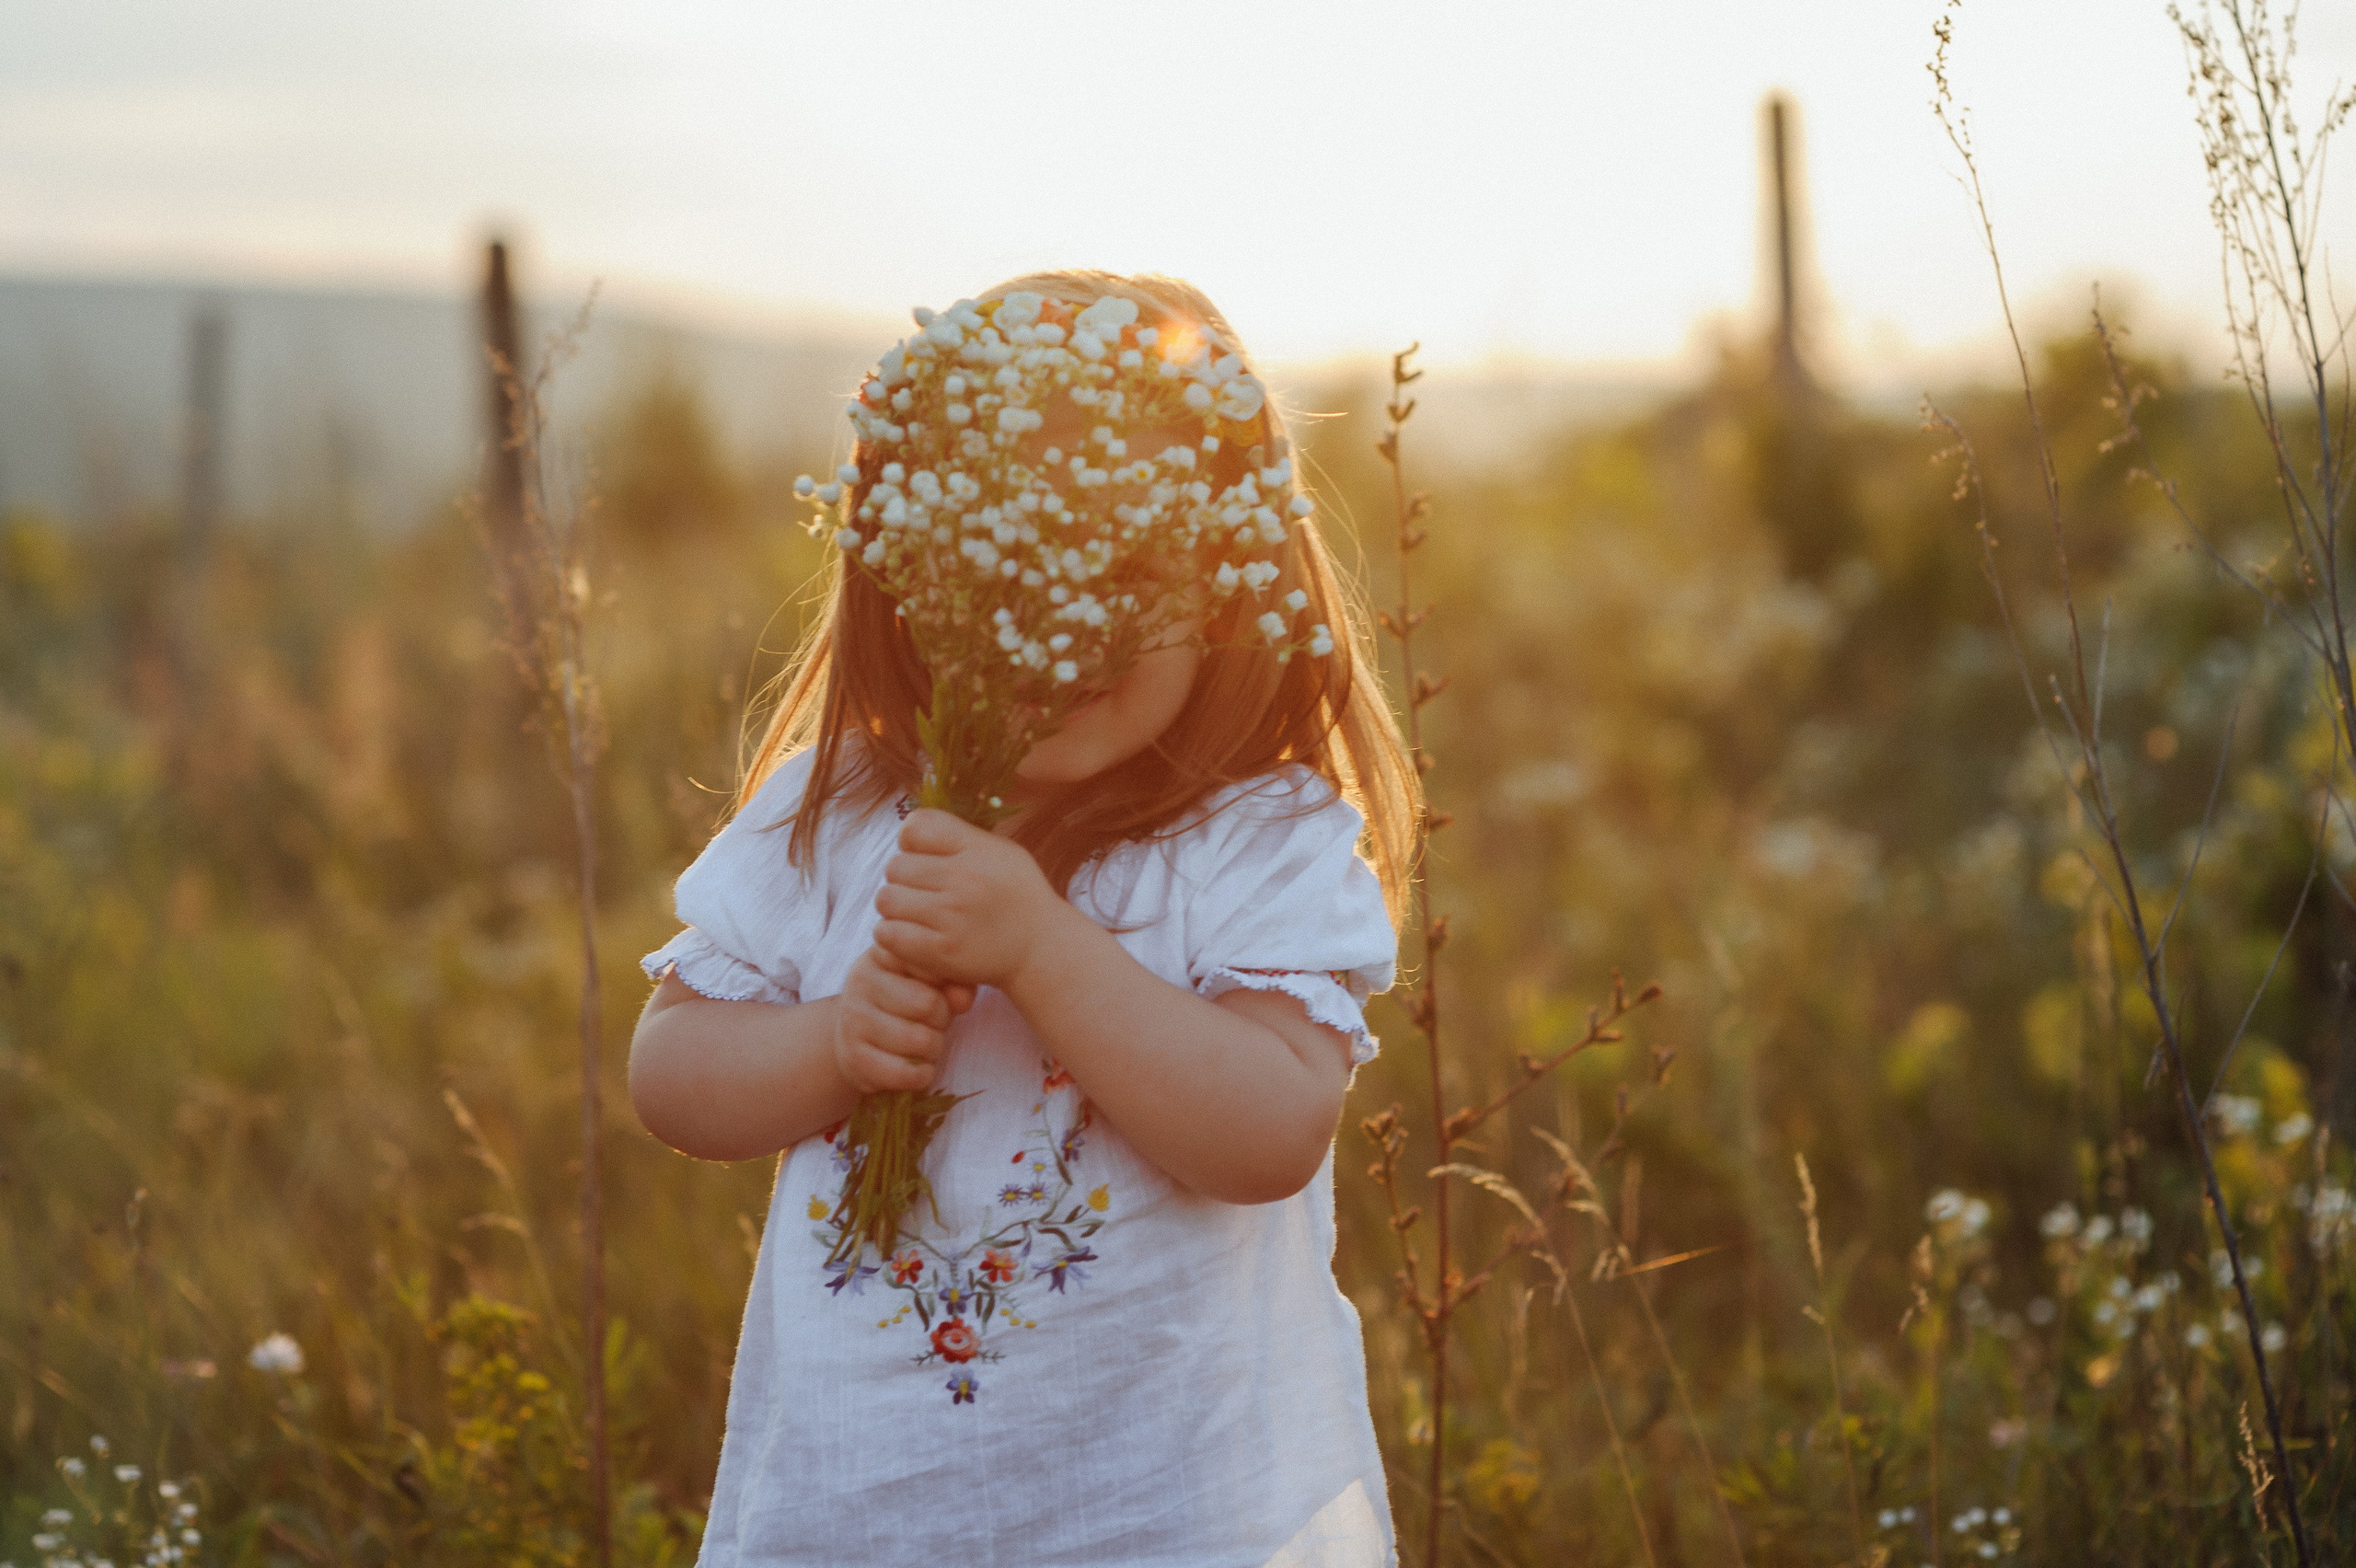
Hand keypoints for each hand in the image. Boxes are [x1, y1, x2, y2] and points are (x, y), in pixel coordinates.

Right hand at [834, 944, 975, 1095]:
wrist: (857, 1033)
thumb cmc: (905, 998)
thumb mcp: (930, 979)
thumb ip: (954, 979)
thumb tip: (964, 999)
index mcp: (884, 952)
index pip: (930, 962)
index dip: (949, 982)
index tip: (946, 991)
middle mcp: (861, 980)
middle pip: (928, 1004)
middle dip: (943, 1019)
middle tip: (937, 1023)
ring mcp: (853, 1018)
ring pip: (920, 1040)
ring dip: (935, 1049)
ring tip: (929, 1045)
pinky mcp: (852, 1057)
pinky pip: (904, 1073)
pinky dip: (923, 1075)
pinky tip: (921, 1068)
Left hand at [872, 809, 1067, 990]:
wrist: (1043, 949)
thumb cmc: (1017, 897)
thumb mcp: (1001, 852)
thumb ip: (960, 837)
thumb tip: (909, 828)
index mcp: (978, 849)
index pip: (916, 826)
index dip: (911, 842)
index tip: (924, 858)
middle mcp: (964, 879)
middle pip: (895, 866)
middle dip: (904, 879)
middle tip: (923, 894)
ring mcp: (951, 916)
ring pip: (886, 899)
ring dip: (896, 908)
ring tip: (917, 915)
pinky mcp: (942, 951)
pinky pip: (888, 933)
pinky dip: (892, 934)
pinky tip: (912, 936)